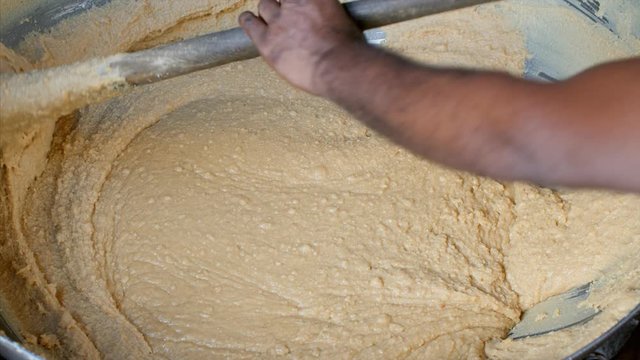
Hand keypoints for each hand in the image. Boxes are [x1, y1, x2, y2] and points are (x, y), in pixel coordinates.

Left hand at [239, 0, 364, 95]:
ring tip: (267, 16)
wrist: (338, 66)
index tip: (296, 3)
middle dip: (283, 3)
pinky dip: (248, 20)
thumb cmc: (348, 48)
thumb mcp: (343, 20)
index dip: (295, 0)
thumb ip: (327, 14)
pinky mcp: (267, 41)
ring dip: (267, 11)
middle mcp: (294, 3)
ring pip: (265, 6)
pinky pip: (250, 24)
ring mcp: (278, 21)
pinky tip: (248, 20)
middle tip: (287, 12)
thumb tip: (325, 21)